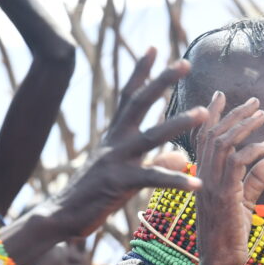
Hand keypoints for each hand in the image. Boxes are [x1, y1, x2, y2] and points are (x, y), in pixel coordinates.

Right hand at [53, 48, 207, 237]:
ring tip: (203, 113)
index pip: (128, 97)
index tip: (154, 48)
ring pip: (151, 136)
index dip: (141, 72)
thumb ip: (156, 163)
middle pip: (139, 103)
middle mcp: (114, 142)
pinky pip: (153, 179)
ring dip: (178, 123)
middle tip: (184, 62)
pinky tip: (198, 184)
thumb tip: (181, 155)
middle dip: (162, 81)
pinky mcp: (119, 184)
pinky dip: (176, 181)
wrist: (59, 216)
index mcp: (114, 137)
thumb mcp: (124, 176)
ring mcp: (116, 161)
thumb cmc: (91, 196)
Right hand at [192, 91, 263, 264]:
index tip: (220, 96)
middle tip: (254, 101)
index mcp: (203, 178)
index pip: (202, 139)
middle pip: (213, 135)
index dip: (211, 116)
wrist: (220, 264)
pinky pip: (236, 164)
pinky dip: (252, 151)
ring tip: (262, 114)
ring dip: (243, 126)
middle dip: (233, 114)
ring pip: (223, 144)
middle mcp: (203, 178)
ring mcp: (211, 187)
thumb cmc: (230, 238)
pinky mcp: (225, 196)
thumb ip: (256, 180)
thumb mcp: (245, 204)